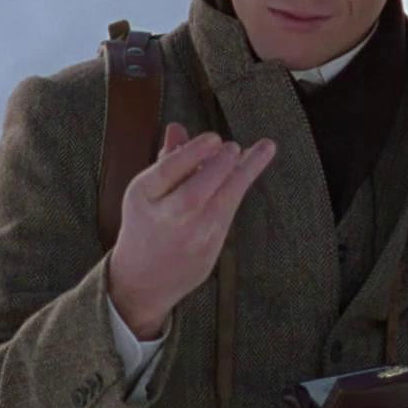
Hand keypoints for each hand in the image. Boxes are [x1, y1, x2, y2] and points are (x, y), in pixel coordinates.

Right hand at [107, 123, 275, 337]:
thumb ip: (167, 160)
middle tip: (233, 146)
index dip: (193, 153)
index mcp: (143, 198)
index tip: (214, 138)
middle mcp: (165, 220)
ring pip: (221, 204)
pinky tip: (253, 166)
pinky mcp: (209, 250)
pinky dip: (240, 188)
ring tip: (265, 147)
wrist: (142, 280)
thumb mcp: (146, 191)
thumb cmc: (146, 224)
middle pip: (194, 193)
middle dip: (219, 166)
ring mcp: (190, 238)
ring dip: (244, 173)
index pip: (167, 172)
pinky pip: (229, 214)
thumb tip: (177, 127)